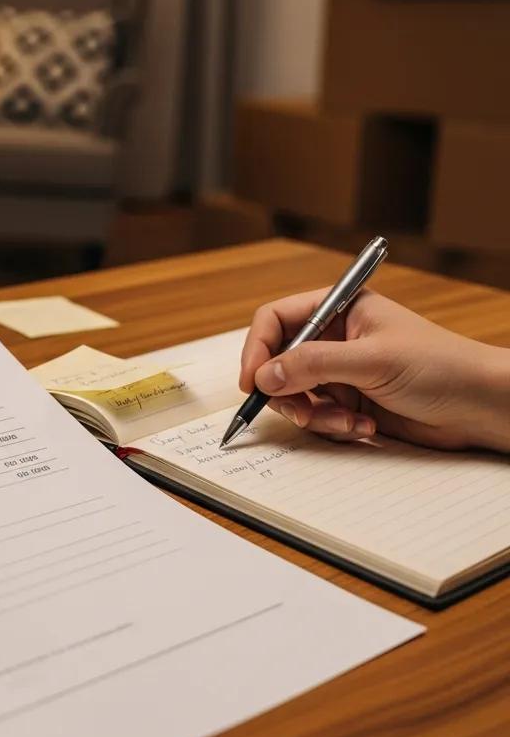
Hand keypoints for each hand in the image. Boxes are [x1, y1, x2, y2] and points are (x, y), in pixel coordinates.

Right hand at [239, 289, 509, 452]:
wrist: (482, 407)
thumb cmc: (440, 366)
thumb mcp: (372, 359)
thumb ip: (313, 364)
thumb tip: (264, 376)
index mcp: (337, 309)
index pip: (276, 320)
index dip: (258, 349)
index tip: (253, 381)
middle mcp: (333, 338)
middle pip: (278, 362)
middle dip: (287, 391)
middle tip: (301, 412)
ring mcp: (340, 371)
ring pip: (295, 395)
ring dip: (314, 414)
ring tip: (346, 422)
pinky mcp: (349, 401)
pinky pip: (318, 416)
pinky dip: (333, 426)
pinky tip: (365, 427)